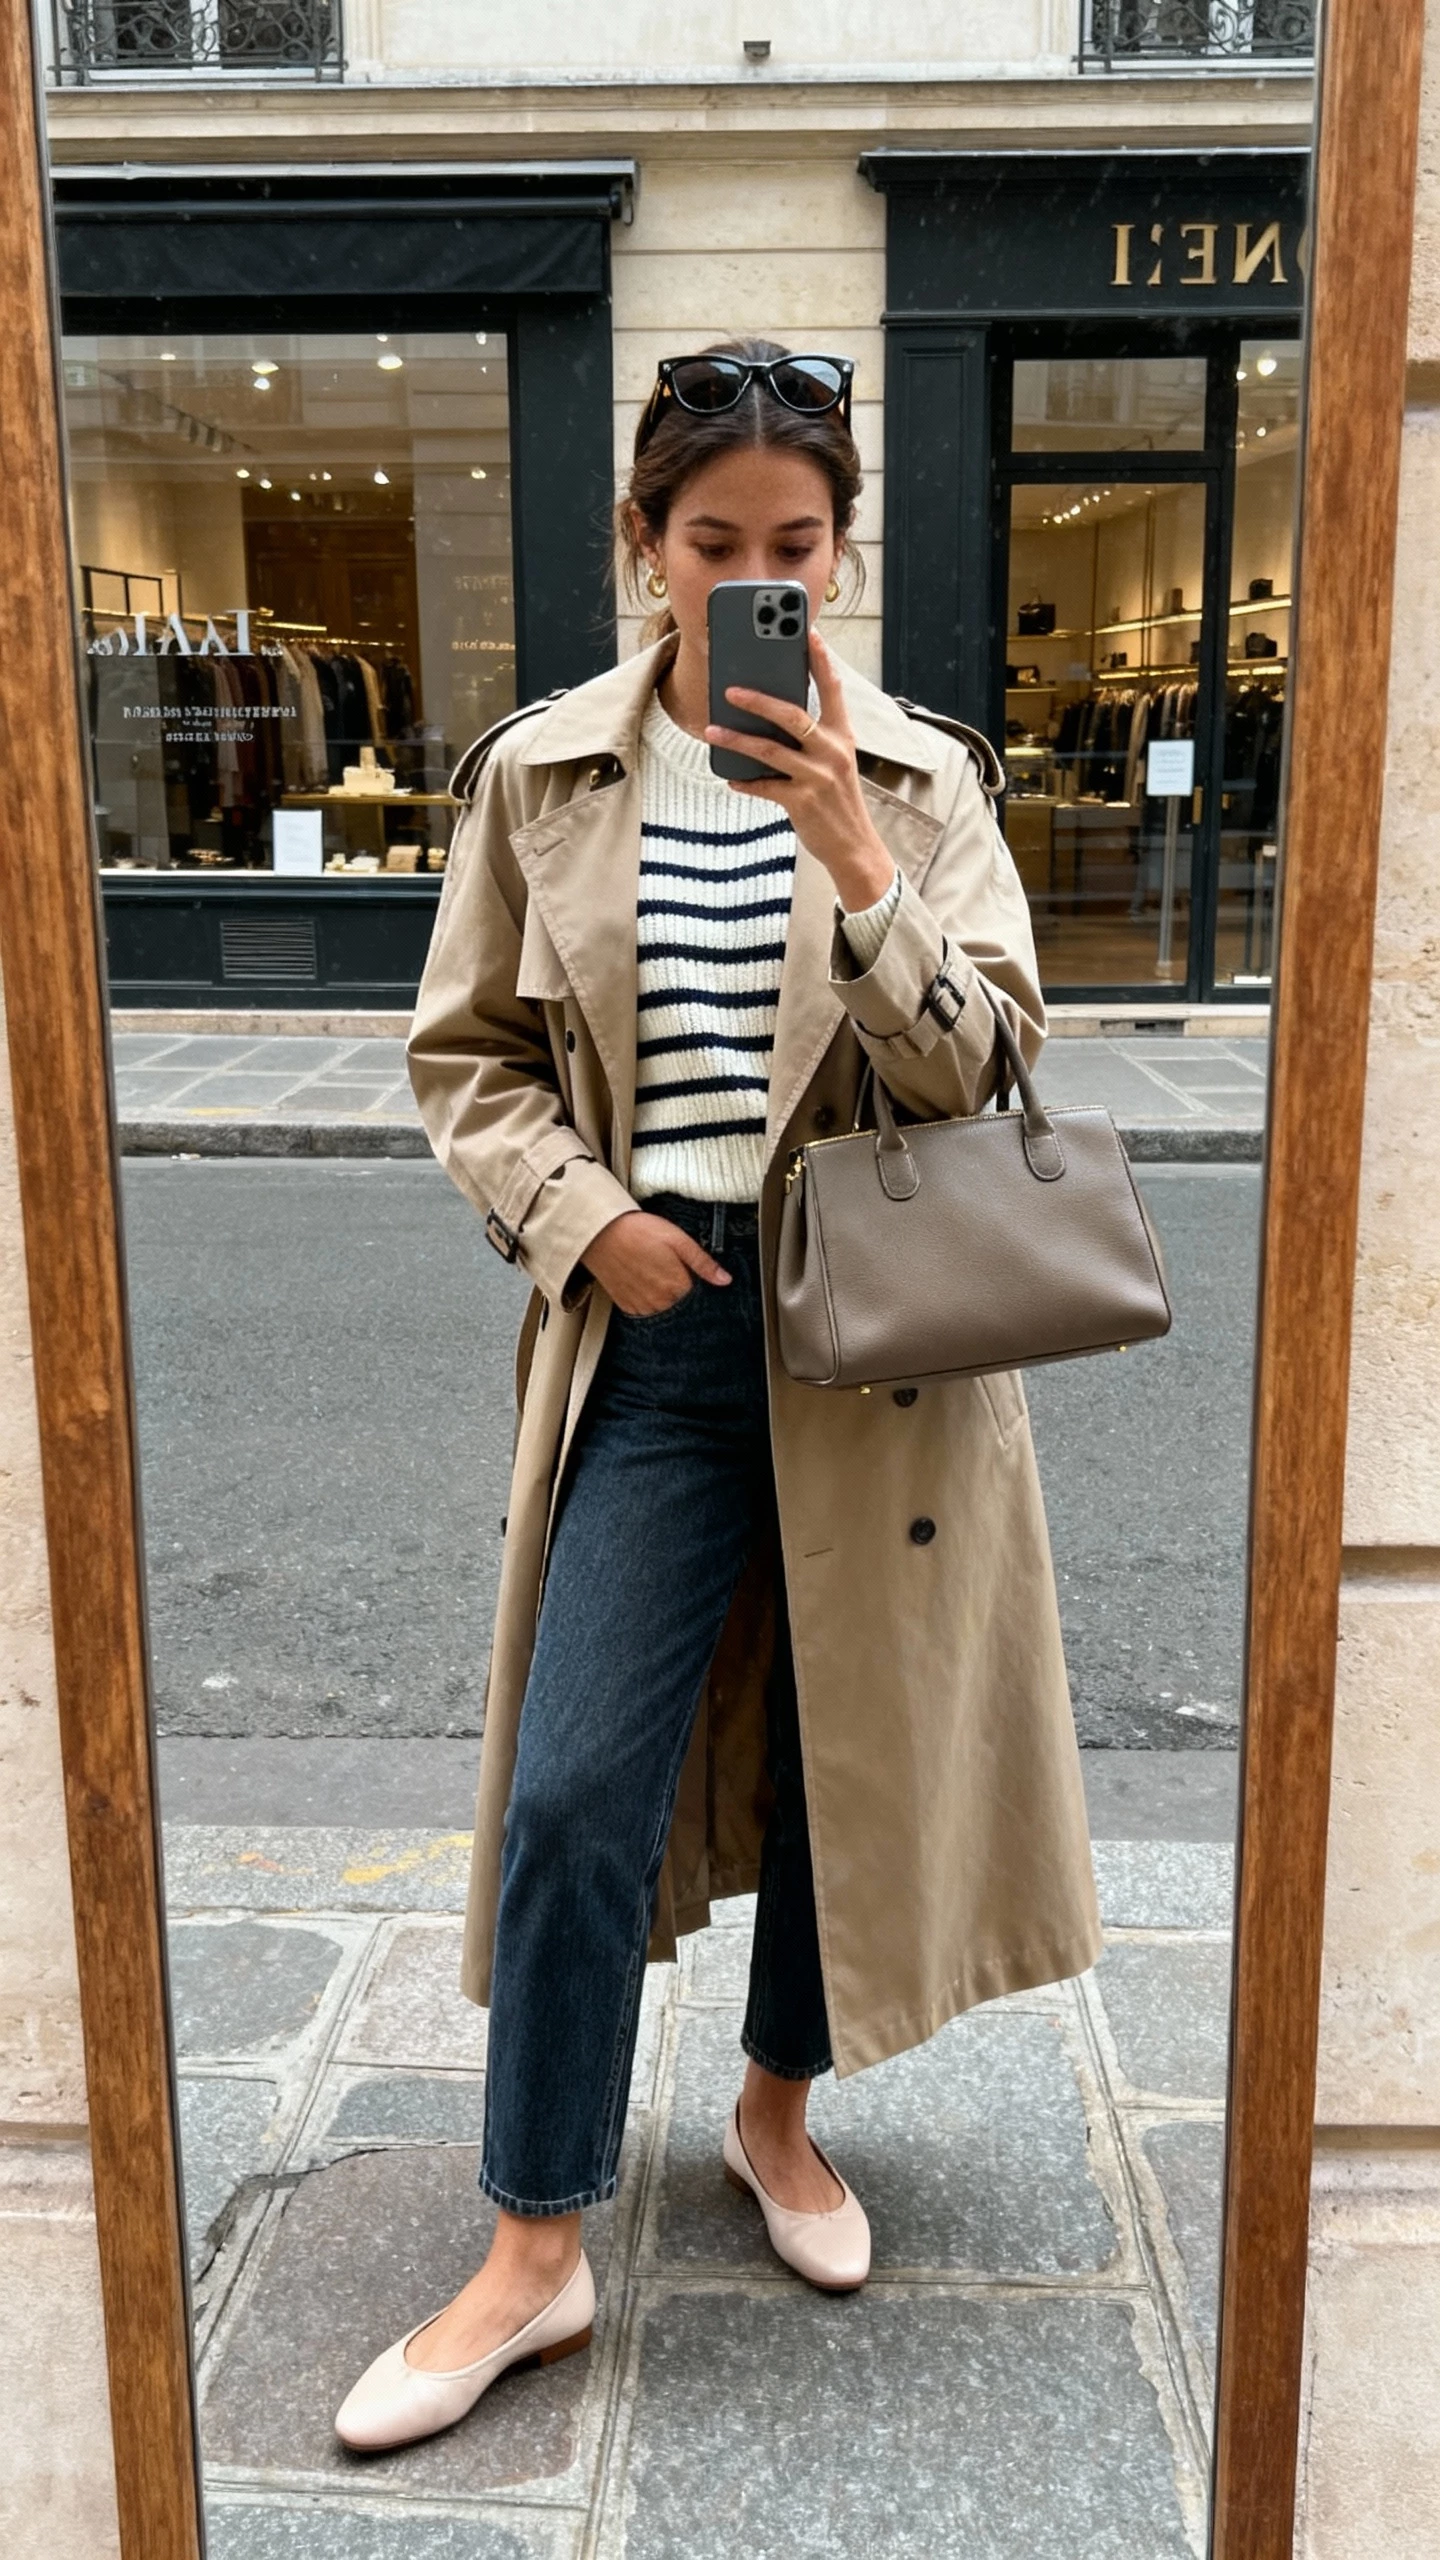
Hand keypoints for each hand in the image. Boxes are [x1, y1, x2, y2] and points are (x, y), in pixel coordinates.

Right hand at [583, 1210, 731, 1315]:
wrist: (602, 1232)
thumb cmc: (640, 1231)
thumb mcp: (678, 1240)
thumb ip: (703, 1263)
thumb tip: (725, 1280)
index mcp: (678, 1286)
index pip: (696, 1295)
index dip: (692, 1280)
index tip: (684, 1268)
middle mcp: (660, 1302)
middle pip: (680, 1303)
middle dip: (677, 1288)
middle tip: (665, 1265)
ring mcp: (641, 1306)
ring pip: (662, 1307)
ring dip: (661, 1295)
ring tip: (651, 1270)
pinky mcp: (625, 1306)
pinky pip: (643, 1309)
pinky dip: (645, 1298)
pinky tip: (640, 1279)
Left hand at [704, 628, 897, 912]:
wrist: (854, 846)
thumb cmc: (838, 799)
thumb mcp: (835, 762)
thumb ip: (812, 738)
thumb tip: (768, 718)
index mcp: (843, 735)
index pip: (834, 688)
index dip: (820, 659)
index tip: (807, 631)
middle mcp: (834, 751)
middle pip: (793, 715)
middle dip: (759, 700)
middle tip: (729, 689)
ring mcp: (818, 777)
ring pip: (770, 750)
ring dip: (737, 739)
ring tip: (712, 729)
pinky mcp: (802, 802)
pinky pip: (764, 787)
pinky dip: (745, 781)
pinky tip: (730, 778)